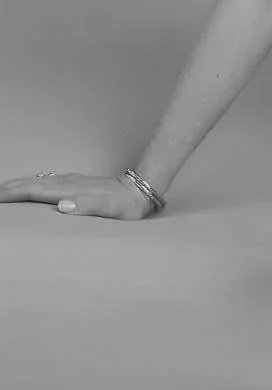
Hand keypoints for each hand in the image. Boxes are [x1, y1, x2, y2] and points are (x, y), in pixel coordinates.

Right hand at [0, 171, 154, 219]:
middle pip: (31, 183)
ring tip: (3, 190)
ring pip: (38, 180)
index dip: (13, 194)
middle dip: (9, 188)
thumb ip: (86, 207)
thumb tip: (62, 206)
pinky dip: (32, 183)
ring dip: (18, 184)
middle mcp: (68, 182)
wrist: (140, 189)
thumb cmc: (125, 204)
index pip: (33, 191)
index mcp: (70, 190)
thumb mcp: (110, 209)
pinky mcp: (77, 182)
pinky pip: (47, 181)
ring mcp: (72, 180)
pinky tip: (31, 186)